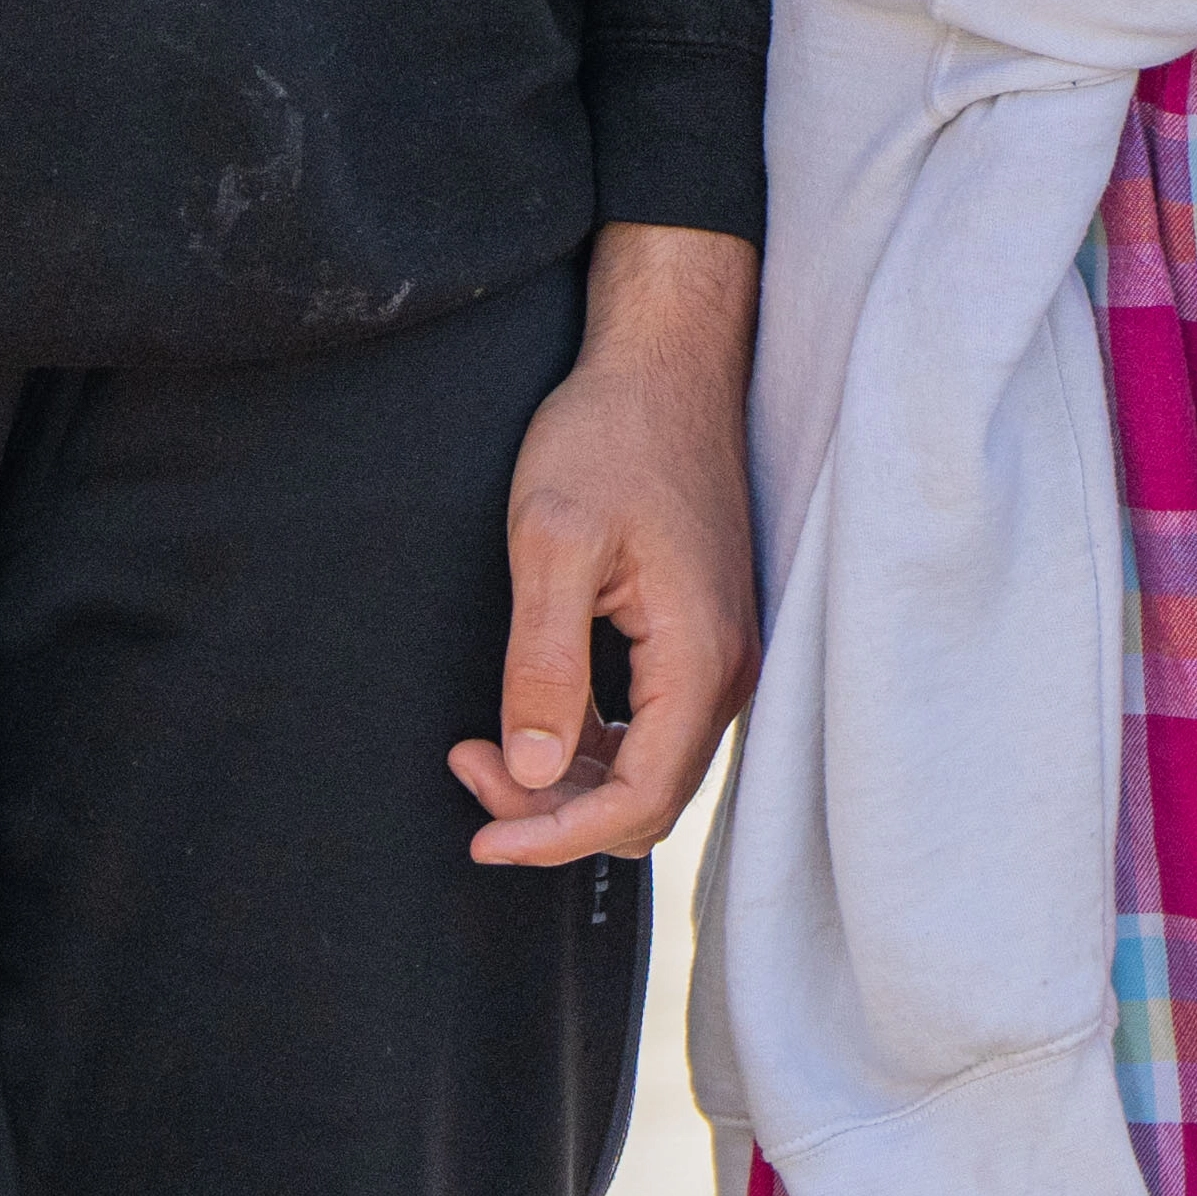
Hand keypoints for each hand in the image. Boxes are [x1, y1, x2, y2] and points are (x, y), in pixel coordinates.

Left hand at [450, 221, 758, 868]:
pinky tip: (532, 715)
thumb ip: (543, 662)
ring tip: (480, 746)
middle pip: (644, 797)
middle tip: (469, 768)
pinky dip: (590, 740)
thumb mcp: (553, 538)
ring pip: (647, 766)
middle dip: (552, 808)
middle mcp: (727, 669)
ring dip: (566, 777)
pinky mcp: (701, 633)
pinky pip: (651, 725)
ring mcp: (720, 652)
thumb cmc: (610, 431)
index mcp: (700, 656)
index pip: (638, 800)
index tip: (480, 836)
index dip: (555, 835)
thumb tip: (529, 770)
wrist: (666, 359)